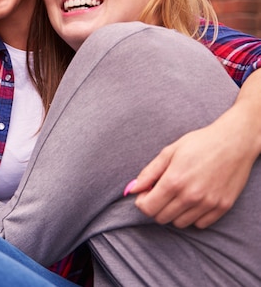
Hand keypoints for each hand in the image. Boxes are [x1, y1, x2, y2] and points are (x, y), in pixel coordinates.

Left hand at [127, 110, 256, 228]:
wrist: (234, 142)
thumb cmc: (199, 143)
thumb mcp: (169, 152)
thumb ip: (148, 172)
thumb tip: (132, 189)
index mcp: (174, 181)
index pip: (148, 208)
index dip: (142, 202)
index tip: (146, 193)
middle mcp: (190, 196)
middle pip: (161, 218)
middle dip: (156, 207)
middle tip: (161, 193)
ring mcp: (208, 203)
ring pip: (179, 223)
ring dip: (174, 212)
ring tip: (178, 195)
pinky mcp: (222, 207)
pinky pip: (199, 224)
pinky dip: (193, 216)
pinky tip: (193, 200)